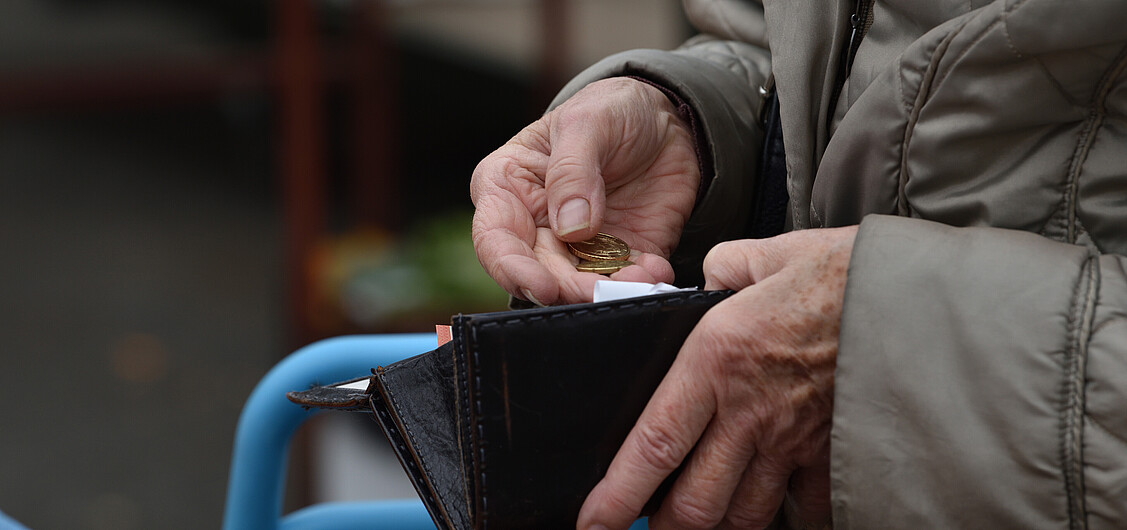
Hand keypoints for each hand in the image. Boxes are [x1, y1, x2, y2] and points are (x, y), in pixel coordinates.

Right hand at [470, 77, 699, 304]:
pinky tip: (656, 270)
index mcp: (509, 188)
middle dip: (568, 288)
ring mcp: (578, 246)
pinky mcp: (619, 256)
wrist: (665, 120)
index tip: (543, 286)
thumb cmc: (610, 110)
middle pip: (539, 272)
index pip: (495, 239)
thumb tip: (570, 228)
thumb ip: (572, 170)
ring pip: (580, 284)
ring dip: (607, 291)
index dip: (512, 269)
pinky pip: (625, 280)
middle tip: (599, 291)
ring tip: (639, 280)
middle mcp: (537, 225)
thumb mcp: (587, 123)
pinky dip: (640, 283)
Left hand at [577, 226, 858, 529]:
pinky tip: (775, 512)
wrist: (921, 294)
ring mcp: (795, 441)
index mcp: (716, 360)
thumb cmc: (842, 270)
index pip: (653, 445)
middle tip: (649, 528)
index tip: (593, 523)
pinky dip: (789, 519)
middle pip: (694, 504)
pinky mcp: (836, 451)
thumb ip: (722, 270)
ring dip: (718, 527)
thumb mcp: (764, 255)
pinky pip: (808, 510)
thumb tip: (708, 280)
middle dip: (665, 528)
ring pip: (745, 516)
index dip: (617, 496)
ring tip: (702, 522)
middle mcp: (749, 412)